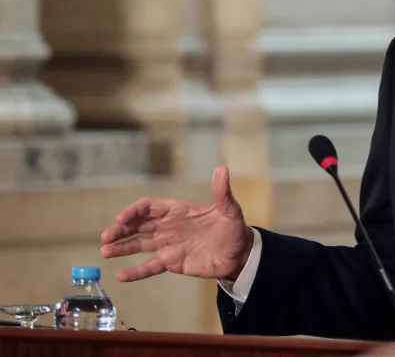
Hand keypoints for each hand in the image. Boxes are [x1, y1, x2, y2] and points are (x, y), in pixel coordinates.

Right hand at [100, 165, 253, 282]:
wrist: (239, 255)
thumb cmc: (233, 229)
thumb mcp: (229, 210)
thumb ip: (222, 192)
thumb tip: (222, 169)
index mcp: (178, 210)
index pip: (150, 207)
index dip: (135, 211)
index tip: (123, 219)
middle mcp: (169, 226)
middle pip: (139, 225)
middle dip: (121, 229)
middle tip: (106, 237)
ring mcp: (168, 244)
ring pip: (139, 244)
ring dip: (122, 247)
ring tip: (105, 252)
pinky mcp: (172, 262)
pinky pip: (150, 266)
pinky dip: (136, 271)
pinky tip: (121, 276)